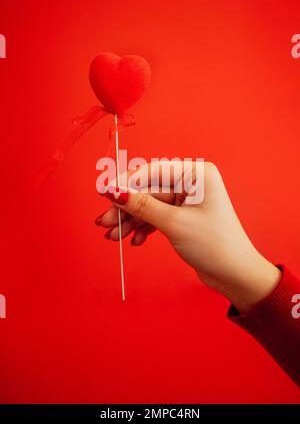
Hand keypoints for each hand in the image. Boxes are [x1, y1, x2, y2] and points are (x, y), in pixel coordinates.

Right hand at [95, 161, 280, 312]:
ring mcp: (187, 199)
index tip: (103, 193)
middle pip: (148, 191)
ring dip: (131, 221)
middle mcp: (192, 182)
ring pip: (149, 205)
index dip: (125, 183)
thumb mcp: (174, 224)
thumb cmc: (214, 245)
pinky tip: (134, 240)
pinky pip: (156, 216)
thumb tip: (114, 191)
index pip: (152, 172)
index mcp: (196, 174)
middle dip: (126, 209)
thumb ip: (142, 206)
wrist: (234, 275)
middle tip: (105, 223)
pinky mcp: (182, 215)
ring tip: (114, 237)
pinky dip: (143, 227)